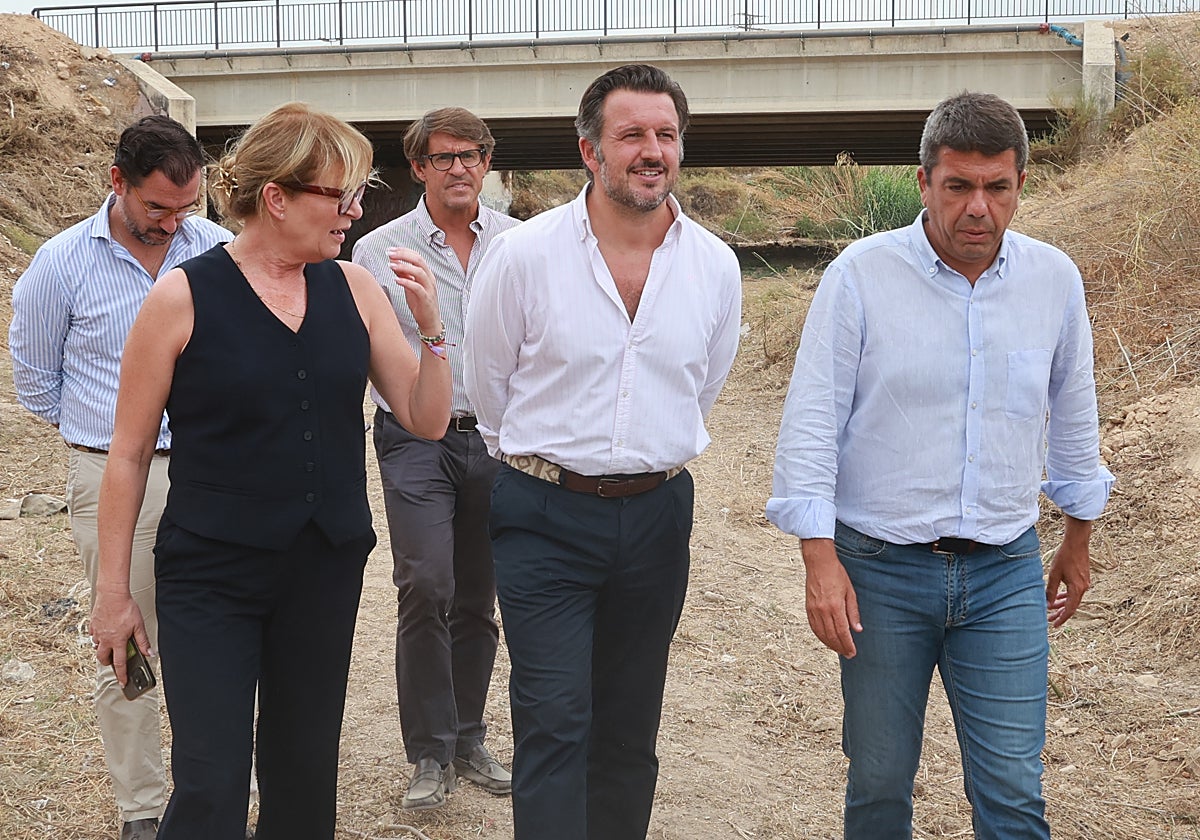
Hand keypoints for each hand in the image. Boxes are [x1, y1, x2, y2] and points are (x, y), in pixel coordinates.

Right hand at [90, 589, 150, 686]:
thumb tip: (149, 653)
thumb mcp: (139, 625)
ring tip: (111, 645)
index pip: (119, 664)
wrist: (112, 594)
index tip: (123, 683)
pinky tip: (104, 632)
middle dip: (108, 663)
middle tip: (114, 661)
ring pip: (97, 647)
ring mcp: (97, 632)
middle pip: (103, 658)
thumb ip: (143, 641)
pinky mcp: (93, 625)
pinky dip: (98, 637)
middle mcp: (105, 639)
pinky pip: (94, 635)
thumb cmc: (126, 608)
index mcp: (117, 641)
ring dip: (103, 649)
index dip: (122, 675)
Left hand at [387, 247, 440, 334]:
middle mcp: (429, 279)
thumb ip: (404, 275)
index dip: (404, 251)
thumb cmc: (420, 303)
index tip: (391, 250)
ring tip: (391, 265)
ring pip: (419, 272)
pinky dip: (407, 282)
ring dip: (404, 267)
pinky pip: (417, 288)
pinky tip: (397, 280)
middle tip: (390, 254)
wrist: (429, 321)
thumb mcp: (410, 286)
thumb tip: (394, 263)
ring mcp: (429, 289)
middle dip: (403, 255)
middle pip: (419, 261)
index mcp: (427, 274)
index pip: (417, 257)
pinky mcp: (426, 299)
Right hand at [801, 538, 861, 657]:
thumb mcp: (850, 592)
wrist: (819, 563)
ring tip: (838, 649)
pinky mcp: (808, 607)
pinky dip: (820, 635)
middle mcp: (823, 610)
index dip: (847, 644)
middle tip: (847, 654)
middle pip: (831, 635)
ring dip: (830, 644)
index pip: (842, 631)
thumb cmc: (836, 574)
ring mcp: (814, 609)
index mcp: (835, 606)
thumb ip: (853, 612)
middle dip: (840, 647)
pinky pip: (813, 626)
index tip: (852, 652)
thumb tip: (857, 629)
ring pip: (821, 633)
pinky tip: (825, 639)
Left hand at [1046, 516, 1092, 627]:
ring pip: (1073, 598)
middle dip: (1060, 613)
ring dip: (1063, 604)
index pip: (1070, 609)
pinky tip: (1059, 596)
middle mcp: (1084, 588)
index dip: (1062, 618)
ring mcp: (1084, 583)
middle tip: (1049, 619)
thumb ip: (1051, 591)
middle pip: (1072, 606)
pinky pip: (1074, 591)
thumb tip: (1048, 605)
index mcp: (1077, 589)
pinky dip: (1067, 596)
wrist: (1077, 543)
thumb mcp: (1054, 574)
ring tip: (1052, 608)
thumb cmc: (1065, 557)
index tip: (1054, 625)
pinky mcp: (1083, 578)